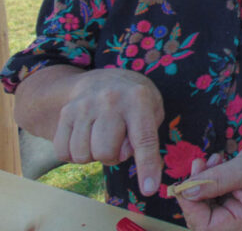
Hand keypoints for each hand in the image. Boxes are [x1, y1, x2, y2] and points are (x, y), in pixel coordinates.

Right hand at [53, 68, 163, 195]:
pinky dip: (74, 153)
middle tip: (117, 141)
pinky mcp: (65, 113)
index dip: (147, 166)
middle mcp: (110, 100)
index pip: (144, 139)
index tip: (149, 189)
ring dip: (93, 154)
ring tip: (101, 136)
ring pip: (83, 155)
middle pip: (106, 153)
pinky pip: (63, 152)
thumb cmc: (134, 100)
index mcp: (138, 99)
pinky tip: (85, 137)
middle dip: (113, 156)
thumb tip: (124, 155)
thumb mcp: (152, 109)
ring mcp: (84, 106)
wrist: (101, 79)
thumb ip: (146, 135)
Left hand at [175, 139, 241, 230]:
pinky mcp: (227, 204)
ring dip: (201, 180)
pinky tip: (216, 162)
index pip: (207, 227)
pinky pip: (207, 195)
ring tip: (213, 159)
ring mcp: (232, 215)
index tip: (183, 184)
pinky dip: (207, 178)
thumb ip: (215, 180)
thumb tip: (186, 192)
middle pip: (201, 218)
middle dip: (195, 190)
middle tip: (199, 164)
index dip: (191, 208)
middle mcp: (238, 224)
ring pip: (201, 205)